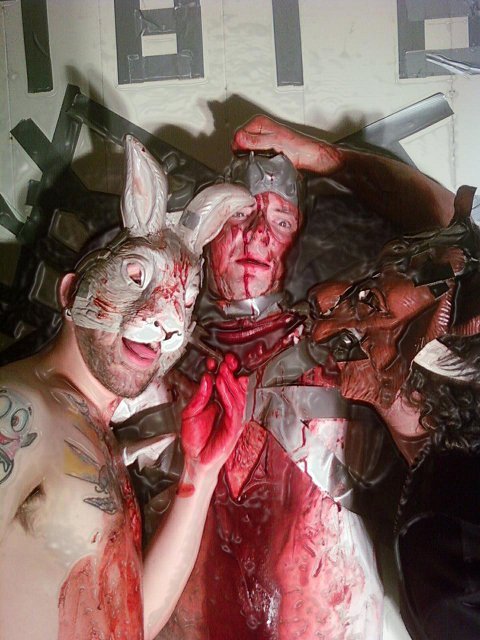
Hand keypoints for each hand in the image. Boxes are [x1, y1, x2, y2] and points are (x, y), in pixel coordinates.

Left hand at [181, 354, 247, 472]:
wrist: (196, 460)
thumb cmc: (195, 440)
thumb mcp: (190, 413)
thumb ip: (198, 397)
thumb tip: (206, 379)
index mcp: (218, 404)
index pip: (223, 384)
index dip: (221, 372)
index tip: (215, 361)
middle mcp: (227, 409)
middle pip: (234, 387)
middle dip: (231, 372)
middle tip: (226, 361)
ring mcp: (233, 418)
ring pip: (237, 396)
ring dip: (230, 381)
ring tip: (223, 370)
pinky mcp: (234, 427)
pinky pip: (234, 409)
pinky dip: (229, 396)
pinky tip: (222, 386)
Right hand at [232, 115, 342, 174]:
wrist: (308, 156)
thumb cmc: (297, 148)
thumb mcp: (274, 143)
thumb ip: (255, 141)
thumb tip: (239, 140)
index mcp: (259, 123)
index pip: (237, 135)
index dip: (240, 147)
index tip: (248, 154)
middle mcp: (259, 128)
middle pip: (239, 143)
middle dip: (245, 152)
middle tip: (256, 157)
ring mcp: (261, 138)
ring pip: (245, 150)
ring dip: (251, 156)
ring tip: (262, 159)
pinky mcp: (264, 147)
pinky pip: (252, 154)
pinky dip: (256, 159)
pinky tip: (264, 161)